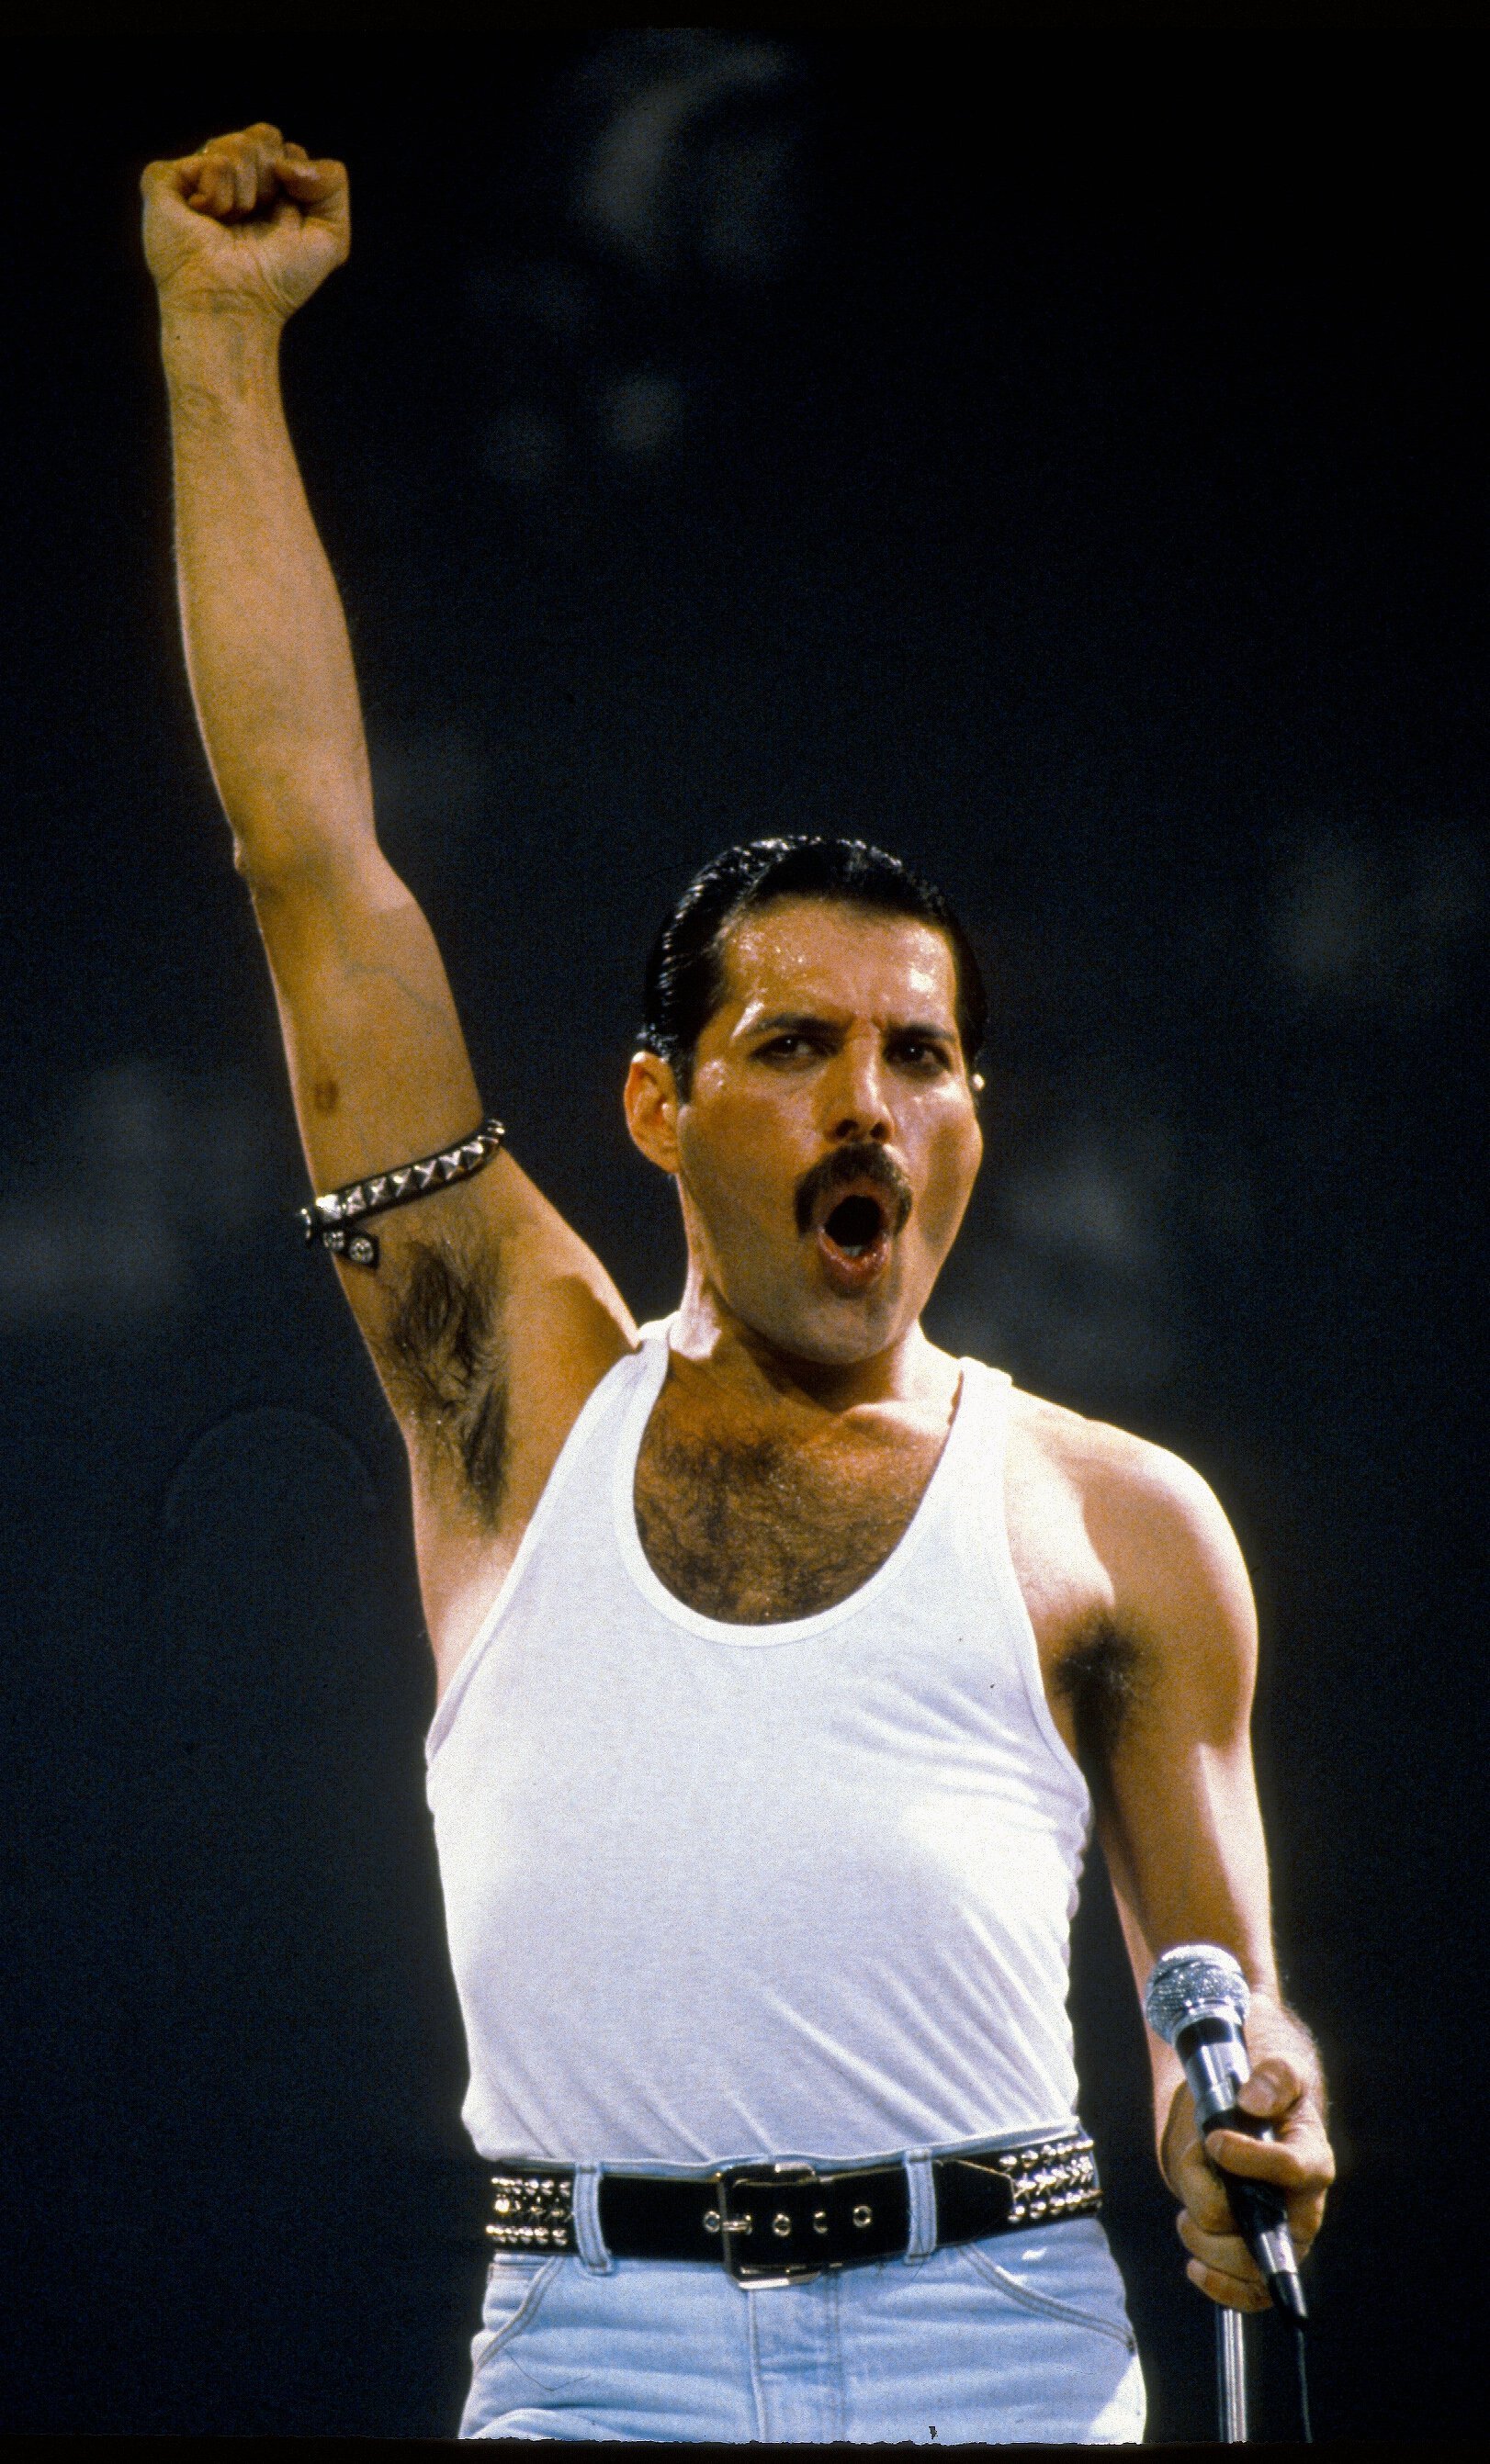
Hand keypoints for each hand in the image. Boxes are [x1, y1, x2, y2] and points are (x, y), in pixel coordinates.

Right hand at [141, 123, 347, 322]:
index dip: (293, 179)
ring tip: (229, 225)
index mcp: (265, 184)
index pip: (284, 147)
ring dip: (245, 195)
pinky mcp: (165, 180)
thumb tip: (288, 158)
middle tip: (254, 220)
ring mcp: (196, 175)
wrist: (236, 306)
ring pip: (236, 144)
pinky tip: (206, 219)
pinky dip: (217, 195)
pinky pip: (208, 160)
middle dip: (270, 181)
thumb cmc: (277, 282)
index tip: (285, 220)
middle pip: (263, 135)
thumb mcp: (331, 237)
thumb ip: (333, 182)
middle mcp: (229, 175)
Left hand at [1164, 2057, 1334, 2311]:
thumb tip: (1252, 2100)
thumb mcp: (1277, 2074)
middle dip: (1212, 2207)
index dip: (1248, 2158)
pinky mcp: (1261, 2262)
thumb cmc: (1268, 2102)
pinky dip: (1219, 2287)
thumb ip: (1273, 2079)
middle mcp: (1303, 2210)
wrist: (1253, 2129)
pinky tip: (1196, 2266)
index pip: (1292, 2169)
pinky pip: (1248, 2297)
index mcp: (1313, 2160)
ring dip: (1201, 2239)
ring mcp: (1282, 2241)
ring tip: (1187, 2213)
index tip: (1213, 2140)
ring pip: (1244, 2265)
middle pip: (1261, 2234)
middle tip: (1191, 2177)